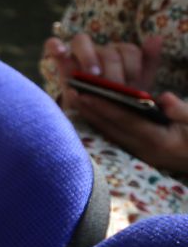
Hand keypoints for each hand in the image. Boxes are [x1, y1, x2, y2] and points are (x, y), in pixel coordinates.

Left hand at [53, 35, 187, 172]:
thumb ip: (182, 112)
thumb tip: (164, 99)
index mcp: (160, 141)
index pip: (126, 121)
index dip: (105, 107)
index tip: (85, 93)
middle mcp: (147, 150)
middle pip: (112, 128)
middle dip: (91, 110)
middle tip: (70, 92)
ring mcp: (143, 154)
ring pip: (111, 133)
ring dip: (93, 116)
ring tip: (75, 98)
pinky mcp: (142, 153)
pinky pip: (117, 136)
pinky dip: (103, 123)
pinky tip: (91, 111)